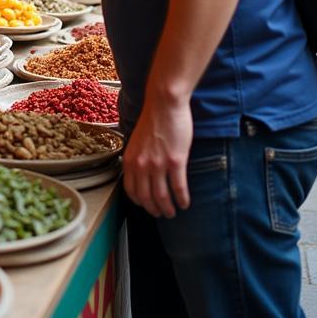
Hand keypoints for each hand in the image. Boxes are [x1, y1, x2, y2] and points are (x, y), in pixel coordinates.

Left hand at [122, 96, 192, 217]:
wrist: (164, 104)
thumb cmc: (153, 119)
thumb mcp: (137, 141)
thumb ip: (138, 158)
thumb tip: (141, 174)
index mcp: (131, 159)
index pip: (131, 190)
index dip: (139, 202)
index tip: (146, 205)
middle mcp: (142, 165)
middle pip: (147, 198)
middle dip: (154, 210)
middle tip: (162, 213)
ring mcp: (159, 164)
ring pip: (162, 197)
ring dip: (168, 209)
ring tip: (173, 212)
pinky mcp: (176, 162)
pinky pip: (179, 188)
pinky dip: (182, 199)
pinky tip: (185, 203)